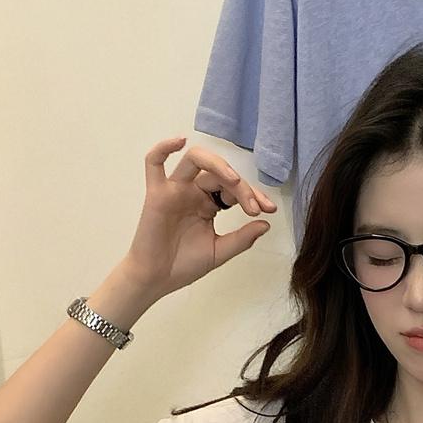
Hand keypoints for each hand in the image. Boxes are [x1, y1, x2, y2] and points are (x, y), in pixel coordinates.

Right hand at [124, 135, 276, 299]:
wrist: (157, 280)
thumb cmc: (184, 266)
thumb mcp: (220, 252)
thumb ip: (242, 238)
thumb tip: (266, 224)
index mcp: (208, 204)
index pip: (233, 189)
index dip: (253, 195)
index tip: (269, 210)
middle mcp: (192, 192)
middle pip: (219, 174)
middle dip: (242, 187)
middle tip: (254, 207)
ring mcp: (174, 190)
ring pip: (195, 160)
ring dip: (218, 165)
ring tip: (234, 180)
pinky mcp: (156, 194)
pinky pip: (154, 163)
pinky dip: (164, 148)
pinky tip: (179, 141)